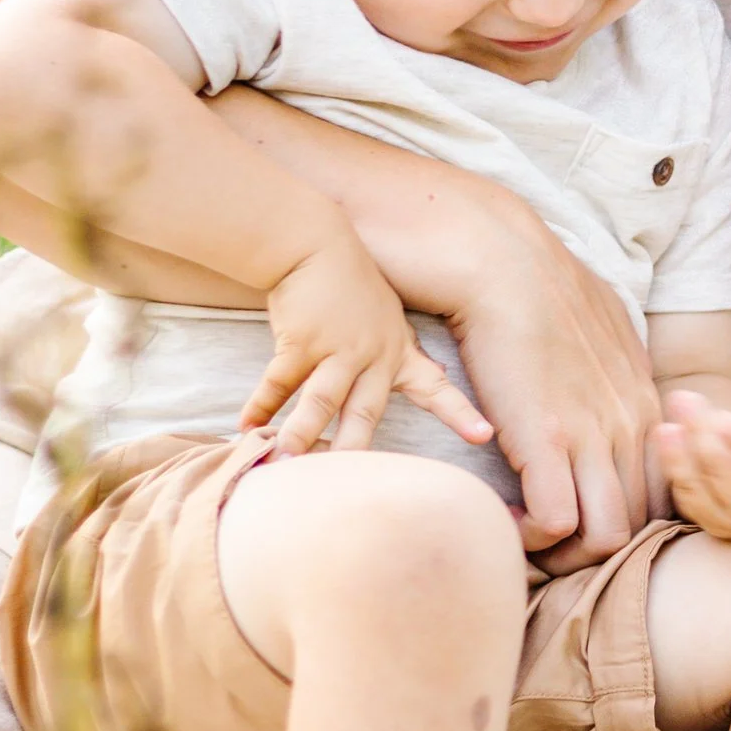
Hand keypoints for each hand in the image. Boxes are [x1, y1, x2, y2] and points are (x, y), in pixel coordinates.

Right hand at [241, 224, 493, 458]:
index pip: (434, 387)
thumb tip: (434, 379)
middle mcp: (371, 355)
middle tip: (353, 487)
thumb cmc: (349, 282)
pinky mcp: (301, 341)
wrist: (314, 243)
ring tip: (286, 466)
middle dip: (356, 451)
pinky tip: (246, 430)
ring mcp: (336, 349)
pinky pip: (279, 383)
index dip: (458, 413)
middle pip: (365, 413)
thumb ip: (403, 354)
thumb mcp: (387, 316)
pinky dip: (260, 407)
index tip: (485, 435)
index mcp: (397, 352)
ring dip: (302, 435)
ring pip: (321, 402)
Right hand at [440, 218, 659, 566]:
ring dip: (564, 553)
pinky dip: (532, 536)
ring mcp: (593, 434)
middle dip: (594, 552)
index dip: (623, 521)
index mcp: (645, 405)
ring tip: (526, 533)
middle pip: (638, 528)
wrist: (500, 259)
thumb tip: (613, 389)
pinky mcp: (547, 438)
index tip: (581, 518)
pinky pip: (558, 523)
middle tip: (548, 542)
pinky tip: (505, 516)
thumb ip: (617, 374)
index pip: (664, 497)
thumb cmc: (539, 291)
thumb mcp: (604, 332)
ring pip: (607, 538)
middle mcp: (631, 425)